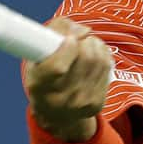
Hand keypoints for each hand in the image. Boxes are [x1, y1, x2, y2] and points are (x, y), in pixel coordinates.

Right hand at [24, 18, 111, 141]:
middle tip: (79, 38)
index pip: (58, 66)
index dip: (68, 48)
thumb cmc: (43, 77)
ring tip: (86, 45)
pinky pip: (107, 69)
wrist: (54, 113)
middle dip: (85, 41)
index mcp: (39, 85)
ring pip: (99, 61)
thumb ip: (54, 32)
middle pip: (86, 59)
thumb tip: (83, 30)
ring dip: (95, 46)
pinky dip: (103, 56)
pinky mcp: (96, 104)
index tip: (69, 38)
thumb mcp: (36, 56)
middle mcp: (60, 98)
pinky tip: (94, 56)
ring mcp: (80, 103)